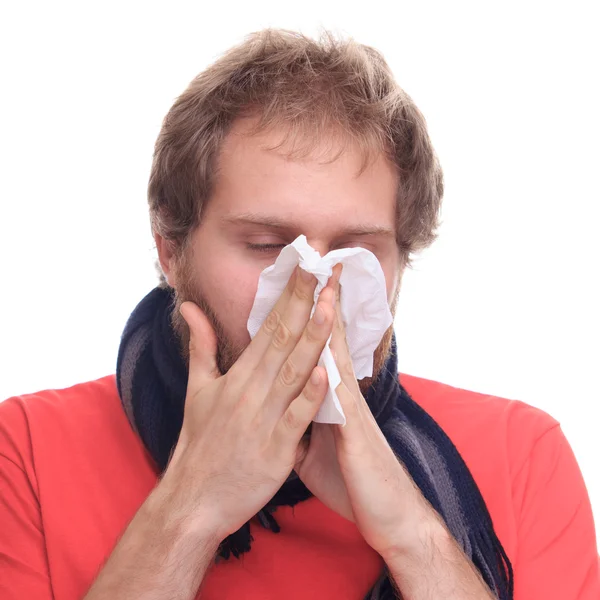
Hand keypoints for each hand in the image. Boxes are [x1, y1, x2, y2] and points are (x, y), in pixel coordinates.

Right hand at [162, 267, 335, 543]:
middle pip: (283, 339)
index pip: (268, 325)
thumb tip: (190, 307)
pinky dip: (312, 395)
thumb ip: (201, 345)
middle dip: (305, 301)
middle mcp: (251, 390)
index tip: (305, 266)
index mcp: (238, 375)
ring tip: (330, 305)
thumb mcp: (197, 389)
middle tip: (323, 268)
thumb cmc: (198, 443)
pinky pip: (297, 418)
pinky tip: (326, 371)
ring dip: (313, 337)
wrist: (193, 499)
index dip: (289, 295)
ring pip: (294, 371)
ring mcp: (264, 419)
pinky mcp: (276, 450)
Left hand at [296, 266, 434, 558]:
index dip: (309, 313)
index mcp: (330, 394)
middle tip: (317, 263)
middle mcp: (342, 393)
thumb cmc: (349, 476)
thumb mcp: (316, 443)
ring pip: (339, 357)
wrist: (384, 513)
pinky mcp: (355, 432)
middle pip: (330, 338)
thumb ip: (301, 417)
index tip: (302, 282)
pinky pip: (342, 396)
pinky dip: (334, 371)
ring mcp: (351, 409)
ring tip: (325, 288)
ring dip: (331, 323)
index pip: (318, 344)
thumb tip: (285, 404)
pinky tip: (327, 350)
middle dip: (322, 300)